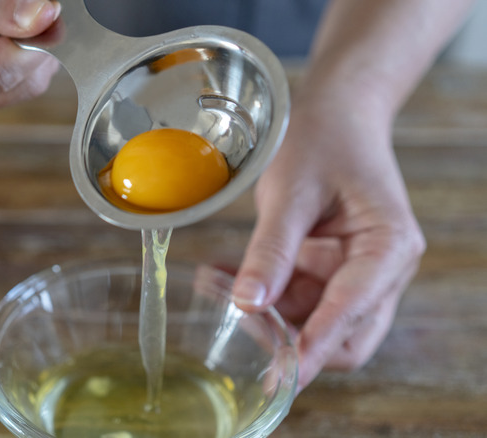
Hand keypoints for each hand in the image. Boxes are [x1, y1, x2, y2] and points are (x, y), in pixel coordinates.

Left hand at [232, 91, 425, 391]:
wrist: (335, 112)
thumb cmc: (322, 140)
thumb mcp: (291, 192)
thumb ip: (271, 250)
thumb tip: (248, 303)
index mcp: (388, 249)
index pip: (352, 316)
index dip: (313, 348)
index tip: (280, 376)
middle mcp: (381, 270)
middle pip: (343, 336)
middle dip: (288, 338)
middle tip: (235, 318)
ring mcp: (356, 272)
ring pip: (312, 321)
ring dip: (265, 314)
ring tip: (213, 282)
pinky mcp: (330, 269)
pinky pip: (297, 299)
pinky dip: (261, 293)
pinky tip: (223, 274)